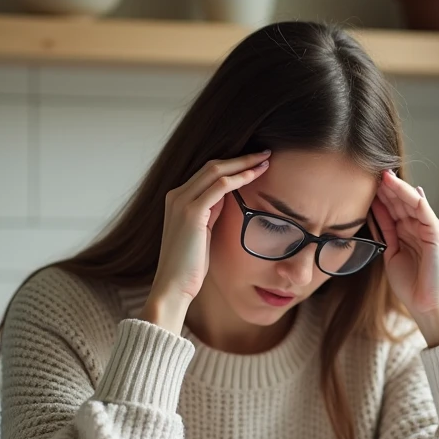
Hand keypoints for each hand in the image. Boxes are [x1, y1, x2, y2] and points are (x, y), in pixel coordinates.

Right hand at [139, 150, 271, 331]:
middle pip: (212, 165)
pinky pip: (219, 187)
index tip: (254, 161)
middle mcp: (176, 195)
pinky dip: (239, 178)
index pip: (208, 172)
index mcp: (177, 199)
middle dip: (241, 158)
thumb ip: (211, 213)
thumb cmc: (190, 266)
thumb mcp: (202, 233)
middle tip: (264, 153)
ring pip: (216, 171)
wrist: (173, 285)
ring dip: (243, 163)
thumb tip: (228, 199)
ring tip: (265, 159)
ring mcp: (182, 202)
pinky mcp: (191, 212)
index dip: (232, 164)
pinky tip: (254, 174)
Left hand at [372, 170, 438, 346]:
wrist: (427, 306)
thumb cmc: (410, 285)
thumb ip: (385, 232)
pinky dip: (410, 196)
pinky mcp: (436, 233)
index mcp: (407, 232)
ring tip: (380, 174)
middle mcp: (419, 227)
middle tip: (369, 170)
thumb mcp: (390, 254)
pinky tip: (397, 186)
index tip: (360, 183)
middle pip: (400, 201)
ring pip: (409, 201)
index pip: (392, 208)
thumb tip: (375, 212)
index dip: (378, 195)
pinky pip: (422, 209)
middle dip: (385, 187)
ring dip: (395, 187)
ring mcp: (429, 228)